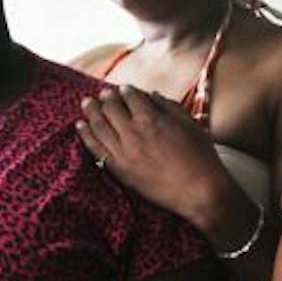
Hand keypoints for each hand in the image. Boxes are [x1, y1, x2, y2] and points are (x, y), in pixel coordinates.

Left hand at [77, 85, 251, 242]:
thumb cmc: (201, 157)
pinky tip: (80, 125)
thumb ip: (169, 106)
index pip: (131, 96)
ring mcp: (124, 151)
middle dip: (106, 98)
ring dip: (91, 111)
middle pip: (111, 107)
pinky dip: (86, 134)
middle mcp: (134, 131)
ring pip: (98, 124)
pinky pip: (95, 147)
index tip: (123, 89)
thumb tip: (152, 95)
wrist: (199, 191)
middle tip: (102, 95)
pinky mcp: (119, 168)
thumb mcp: (190, 124)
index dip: (126, 90)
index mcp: (152, 118)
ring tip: (86, 104)